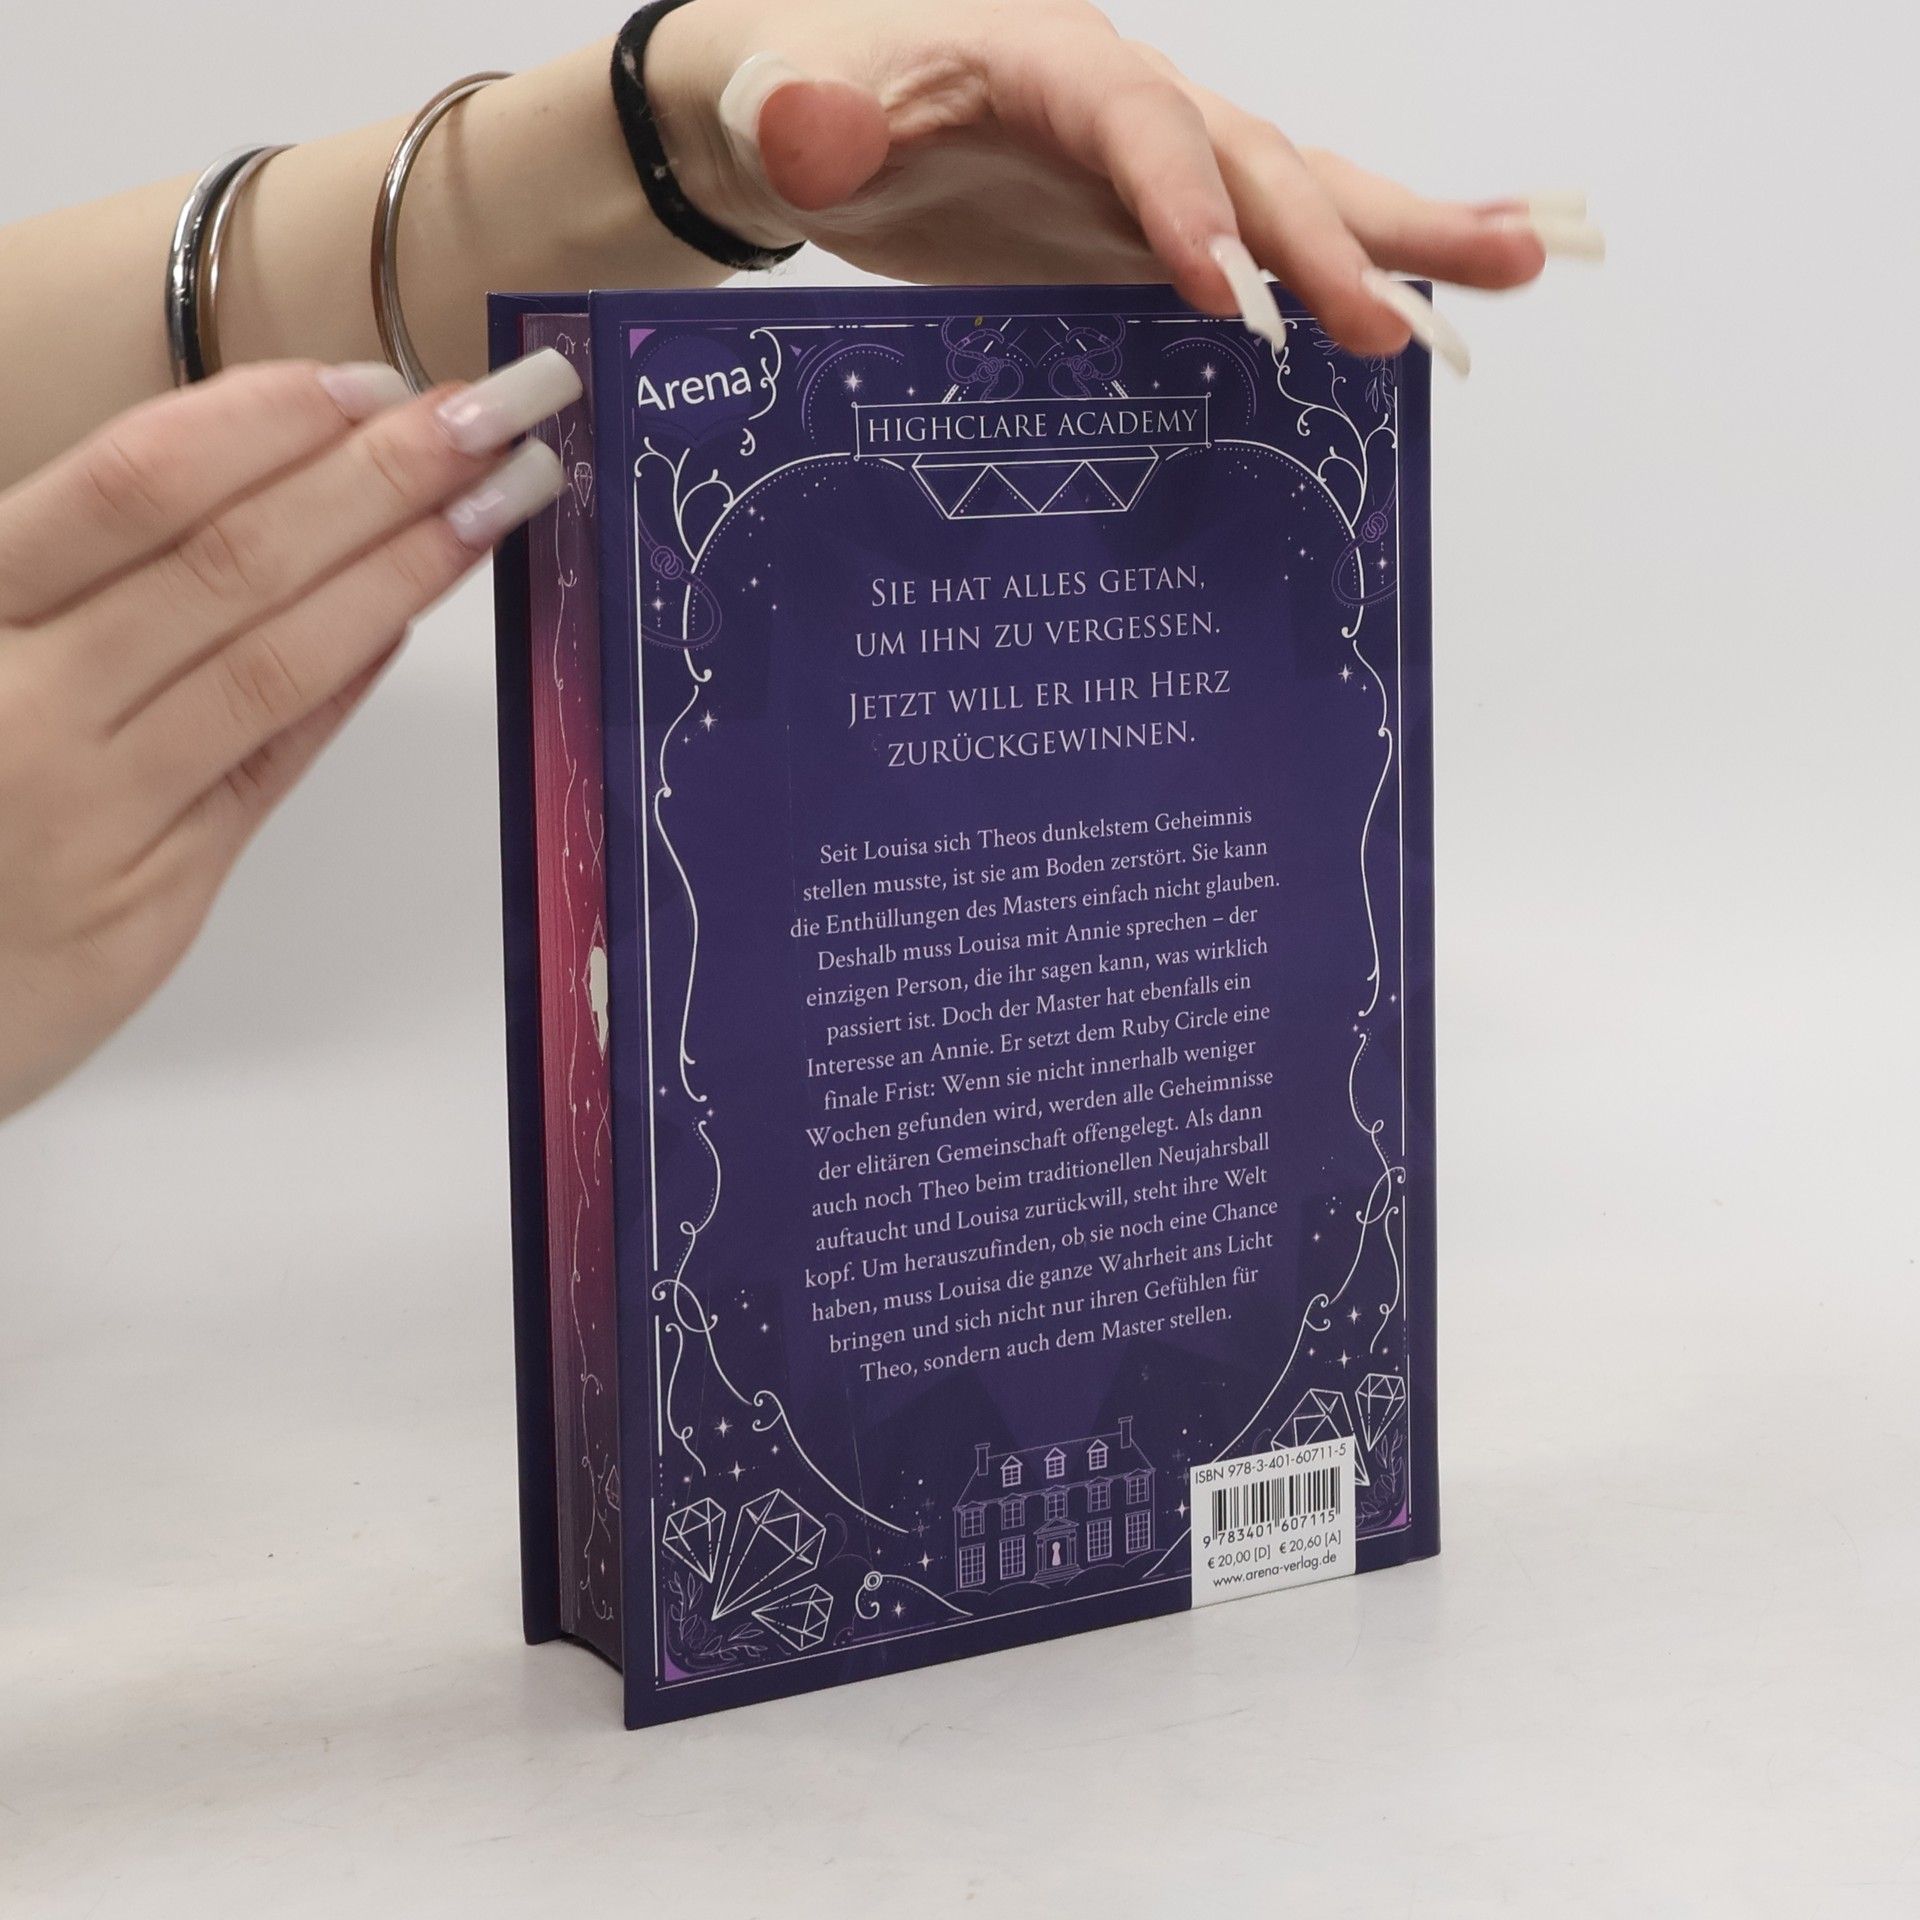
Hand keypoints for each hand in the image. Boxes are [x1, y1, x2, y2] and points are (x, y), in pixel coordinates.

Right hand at [0, 349, 581, 1118]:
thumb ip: (64, 582)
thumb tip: (246, 478)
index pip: (134, 486)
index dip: (267, 422)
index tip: (376, 380)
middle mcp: (24, 702)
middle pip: (229, 561)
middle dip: (377, 478)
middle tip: (493, 415)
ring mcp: (95, 809)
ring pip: (271, 661)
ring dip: (399, 572)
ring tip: (496, 504)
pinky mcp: (151, 899)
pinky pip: (267, 766)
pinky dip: (341, 685)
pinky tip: (408, 623)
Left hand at [642, 0, 1601, 365]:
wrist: (792, 119)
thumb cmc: (787, 93)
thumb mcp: (780, 93)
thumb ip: (809, 111)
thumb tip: (821, 128)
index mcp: (1045, 61)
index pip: (1135, 124)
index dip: (1183, 202)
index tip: (1220, 293)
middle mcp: (1123, 109)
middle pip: (1250, 158)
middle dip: (1330, 238)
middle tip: (1418, 309)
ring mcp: (1145, 176)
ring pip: (1288, 193)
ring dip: (1396, 233)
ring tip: (1517, 263)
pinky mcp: (1142, 237)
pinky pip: (1259, 249)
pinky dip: (1341, 271)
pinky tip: (1418, 308)